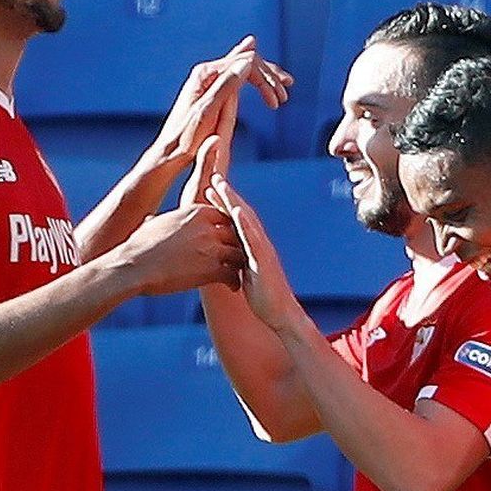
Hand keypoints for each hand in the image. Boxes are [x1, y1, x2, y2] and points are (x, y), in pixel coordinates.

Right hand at [120, 202, 247, 296]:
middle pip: (235, 232)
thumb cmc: (137, 247)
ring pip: (238, 252)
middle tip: (240, 257)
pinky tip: (232, 287)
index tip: (227, 239)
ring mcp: (211, 247)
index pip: (223, 214)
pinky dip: (234, 281)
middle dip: (238, 245)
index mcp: (196, 211)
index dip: (226, 228)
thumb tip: (151, 218)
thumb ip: (163, 220)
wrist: (133, 267)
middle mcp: (207, 226)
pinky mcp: (210, 269)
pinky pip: (232, 274)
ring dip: (240, 263)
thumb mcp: (152, 224)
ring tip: (240, 273)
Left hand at [147, 37, 292, 177]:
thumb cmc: (186, 138)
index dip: (265, 78)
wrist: (169, 153)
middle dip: (268, 74)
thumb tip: (248, 62)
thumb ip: (227, 85)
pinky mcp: (210, 92)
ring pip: (242, 69)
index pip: (245, 63)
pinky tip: (263, 81)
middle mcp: (206, 72)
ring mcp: (208, 81)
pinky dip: (253, 80)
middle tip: (287, 88)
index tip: (278, 99)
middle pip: (245, 62)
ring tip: (283, 87)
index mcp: (205, 73)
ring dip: (264, 77)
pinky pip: (236, 78)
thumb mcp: (208, 112)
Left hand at [207, 172, 304, 331]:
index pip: (236, 221)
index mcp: (252, 247)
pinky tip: (236, 210)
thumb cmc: (264, 299)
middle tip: (212, 175)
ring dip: (234, 201)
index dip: (224, 204)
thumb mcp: (246, 276)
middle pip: (241, 213)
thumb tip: (229, 258)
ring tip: (221, 184)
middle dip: (227, 194)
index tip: (210, 188)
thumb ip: (239, 263)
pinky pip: (253, 239)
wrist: (281, 315)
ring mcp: (262, 250)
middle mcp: (258, 244)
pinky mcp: (264, 260)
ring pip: (246, 221)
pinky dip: (245, 223)